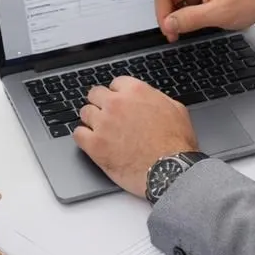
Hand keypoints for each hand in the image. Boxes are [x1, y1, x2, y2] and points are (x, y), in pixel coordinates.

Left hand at [73, 77, 197, 197]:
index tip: (119, 104)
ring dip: (92, 120)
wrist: (170, 170)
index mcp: (136, 91)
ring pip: (85, 112)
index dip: (118, 95)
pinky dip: (83, 137)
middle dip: (101, 104)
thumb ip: (157, 98)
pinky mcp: (95, 145)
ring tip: (101, 132)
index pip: (115, 83)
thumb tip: (150, 98)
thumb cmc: (176, 144)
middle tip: (108, 116)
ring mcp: (103, 124)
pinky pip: (78, 133)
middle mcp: (116, 104)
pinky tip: (92, 142)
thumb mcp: (176, 110)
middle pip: (95, 94)